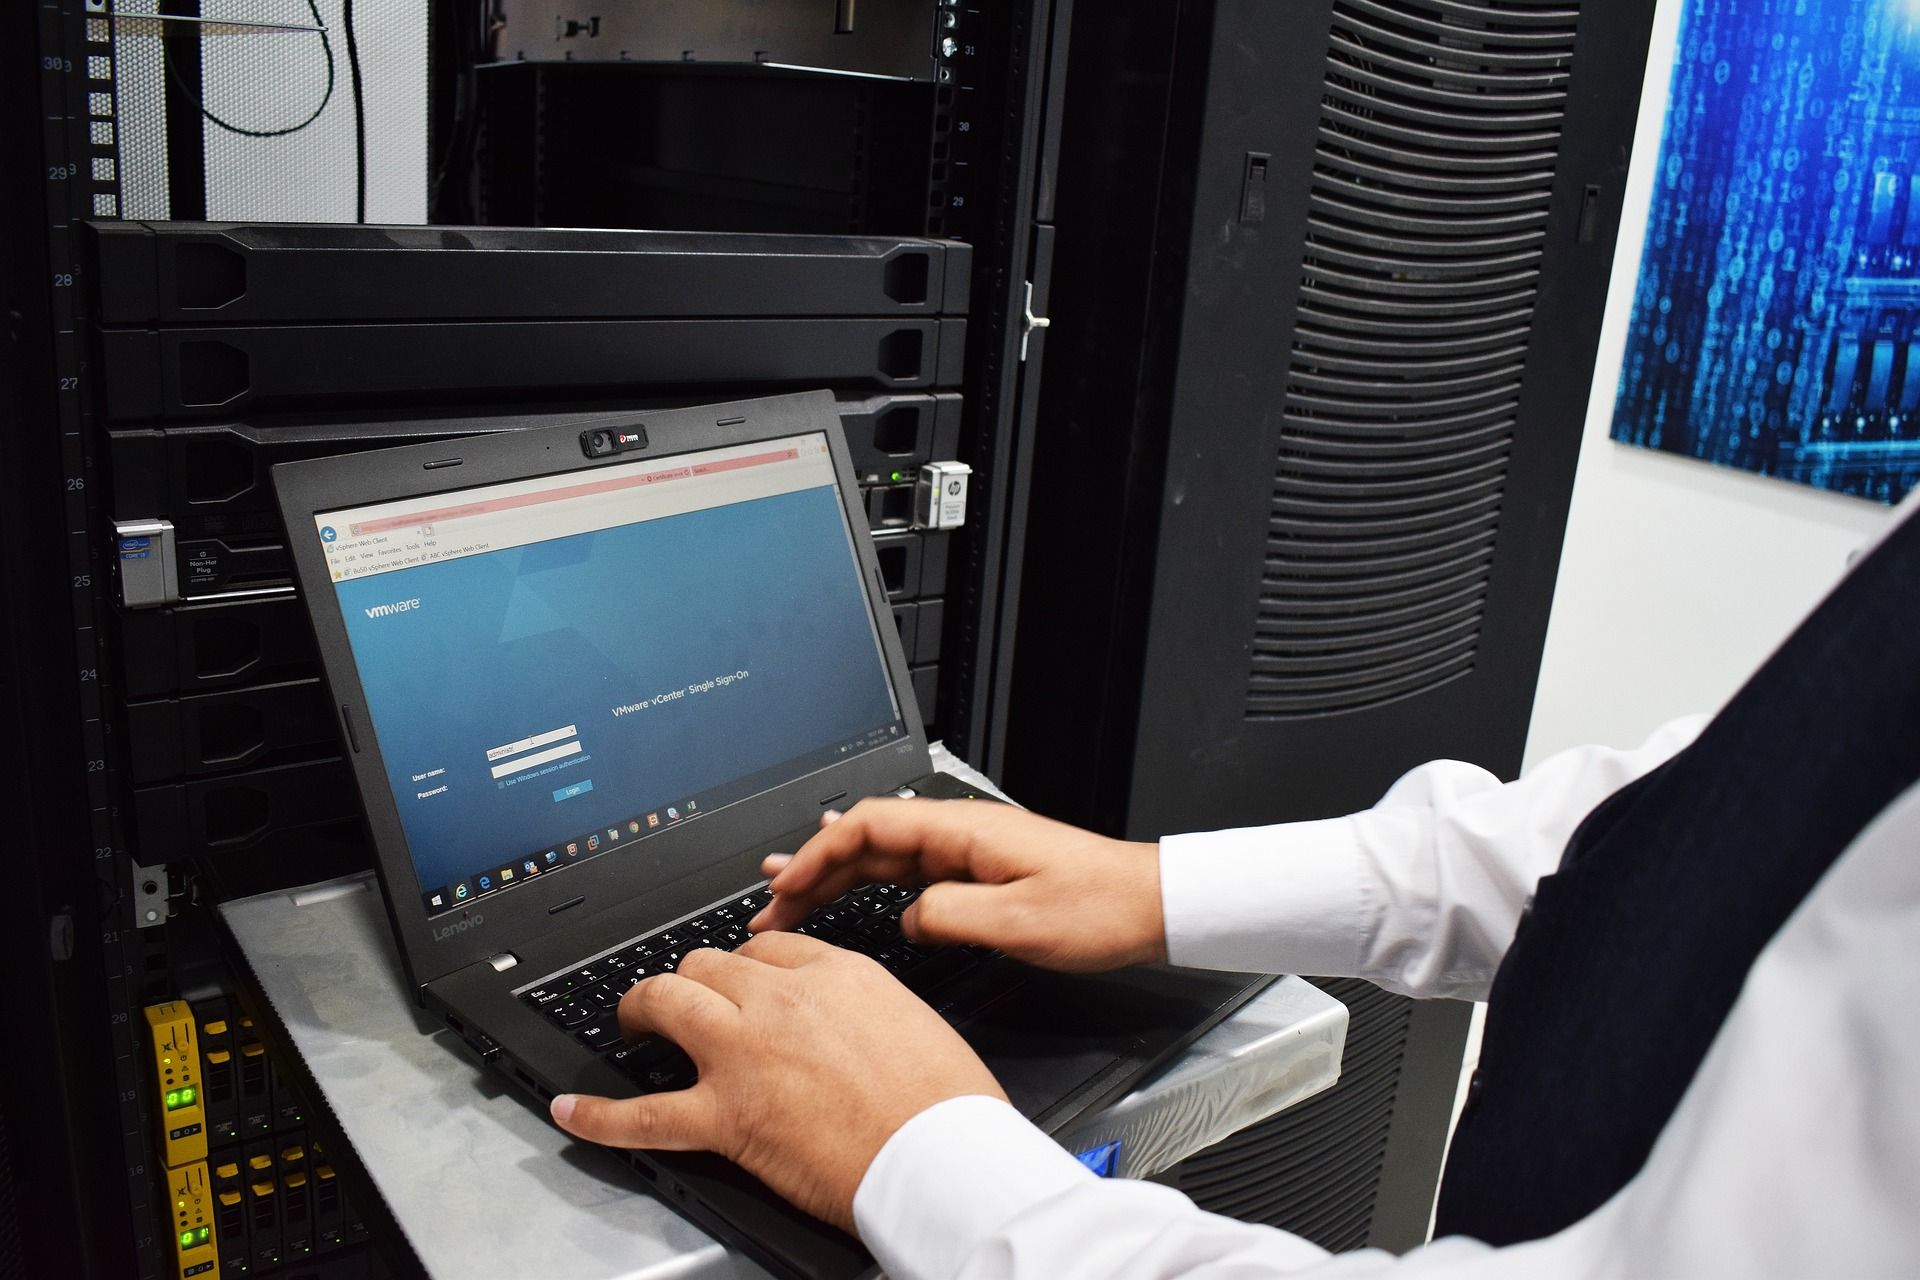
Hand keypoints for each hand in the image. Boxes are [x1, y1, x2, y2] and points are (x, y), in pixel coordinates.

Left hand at [549, 932, 1003, 1233]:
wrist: (944, 1155)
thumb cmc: (946, 1102)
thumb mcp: (912, 1018)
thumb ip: (861, 1006)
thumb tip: (841, 1017)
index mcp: (835, 972)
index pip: (769, 949)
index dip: (747, 968)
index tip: (741, 983)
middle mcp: (782, 999)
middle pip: (711, 965)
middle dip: (692, 980)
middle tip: (685, 1003)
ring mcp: (745, 1053)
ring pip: (668, 1002)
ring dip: (643, 1009)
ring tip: (635, 1024)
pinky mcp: (725, 1116)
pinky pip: (643, 1113)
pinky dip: (599, 1114)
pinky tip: (571, 1109)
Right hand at [748, 798, 1166, 972]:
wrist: (1149, 906)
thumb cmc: (1099, 908)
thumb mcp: (1019, 923)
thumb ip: (950, 917)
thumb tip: (907, 919)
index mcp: (963, 831)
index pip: (868, 825)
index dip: (816, 854)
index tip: (783, 887)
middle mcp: (959, 832)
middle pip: (865, 838)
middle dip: (810, 870)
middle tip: (769, 906)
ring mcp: (967, 851)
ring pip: (882, 856)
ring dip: (833, 877)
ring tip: (787, 897)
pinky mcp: (978, 873)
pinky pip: (907, 871)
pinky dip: (868, 882)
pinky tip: (849, 890)